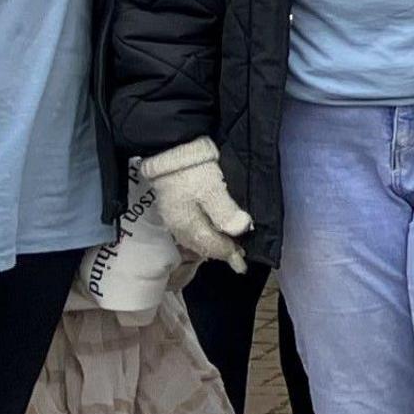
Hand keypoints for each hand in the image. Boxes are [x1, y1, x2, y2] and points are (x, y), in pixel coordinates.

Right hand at [139, 139, 251, 270]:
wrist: (170, 149)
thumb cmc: (193, 170)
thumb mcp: (213, 190)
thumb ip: (226, 212)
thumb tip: (240, 229)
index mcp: (189, 225)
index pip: (212, 246)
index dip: (230, 255)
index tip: (243, 264)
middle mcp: (178, 226)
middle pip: (202, 246)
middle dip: (220, 251)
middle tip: (238, 256)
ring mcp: (173, 217)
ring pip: (195, 239)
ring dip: (211, 244)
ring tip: (227, 246)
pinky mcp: (173, 207)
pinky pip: (190, 230)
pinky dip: (203, 235)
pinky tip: (211, 232)